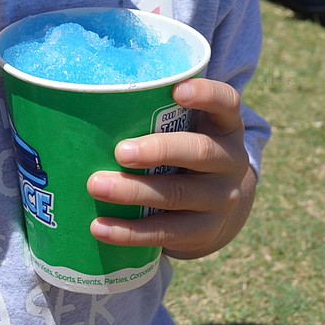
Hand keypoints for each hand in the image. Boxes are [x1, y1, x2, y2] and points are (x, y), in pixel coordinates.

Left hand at [86, 78, 253, 259]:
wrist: (219, 205)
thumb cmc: (186, 149)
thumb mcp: (189, 127)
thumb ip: (159, 112)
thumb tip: (94, 99)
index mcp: (225, 125)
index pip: (226, 101)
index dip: (205, 95)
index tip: (177, 91)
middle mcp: (231, 160)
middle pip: (199, 152)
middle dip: (158, 150)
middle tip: (120, 152)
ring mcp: (221, 199)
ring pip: (177, 195)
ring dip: (134, 191)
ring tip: (96, 185)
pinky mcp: (204, 232)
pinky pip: (165, 233)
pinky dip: (129, 231)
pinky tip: (99, 227)